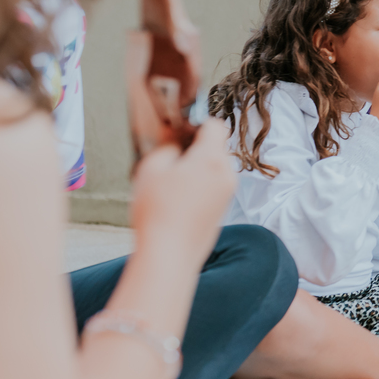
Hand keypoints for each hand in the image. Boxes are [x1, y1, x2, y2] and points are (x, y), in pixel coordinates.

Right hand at [130, 118, 236, 262]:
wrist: (170, 254)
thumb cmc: (158, 211)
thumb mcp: (151, 169)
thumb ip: (166, 147)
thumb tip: (174, 141)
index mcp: (211, 159)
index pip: (215, 126)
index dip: (197, 124)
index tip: (179, 132)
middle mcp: (226, 173)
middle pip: (216, 148)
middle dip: (195, 148)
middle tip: (170, 159)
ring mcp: (227, 193)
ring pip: (215, 168)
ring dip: (197, 168)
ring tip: (171, 183)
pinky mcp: (223, 209)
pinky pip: (214, 186)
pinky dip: (200, 186)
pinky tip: (178, 199)